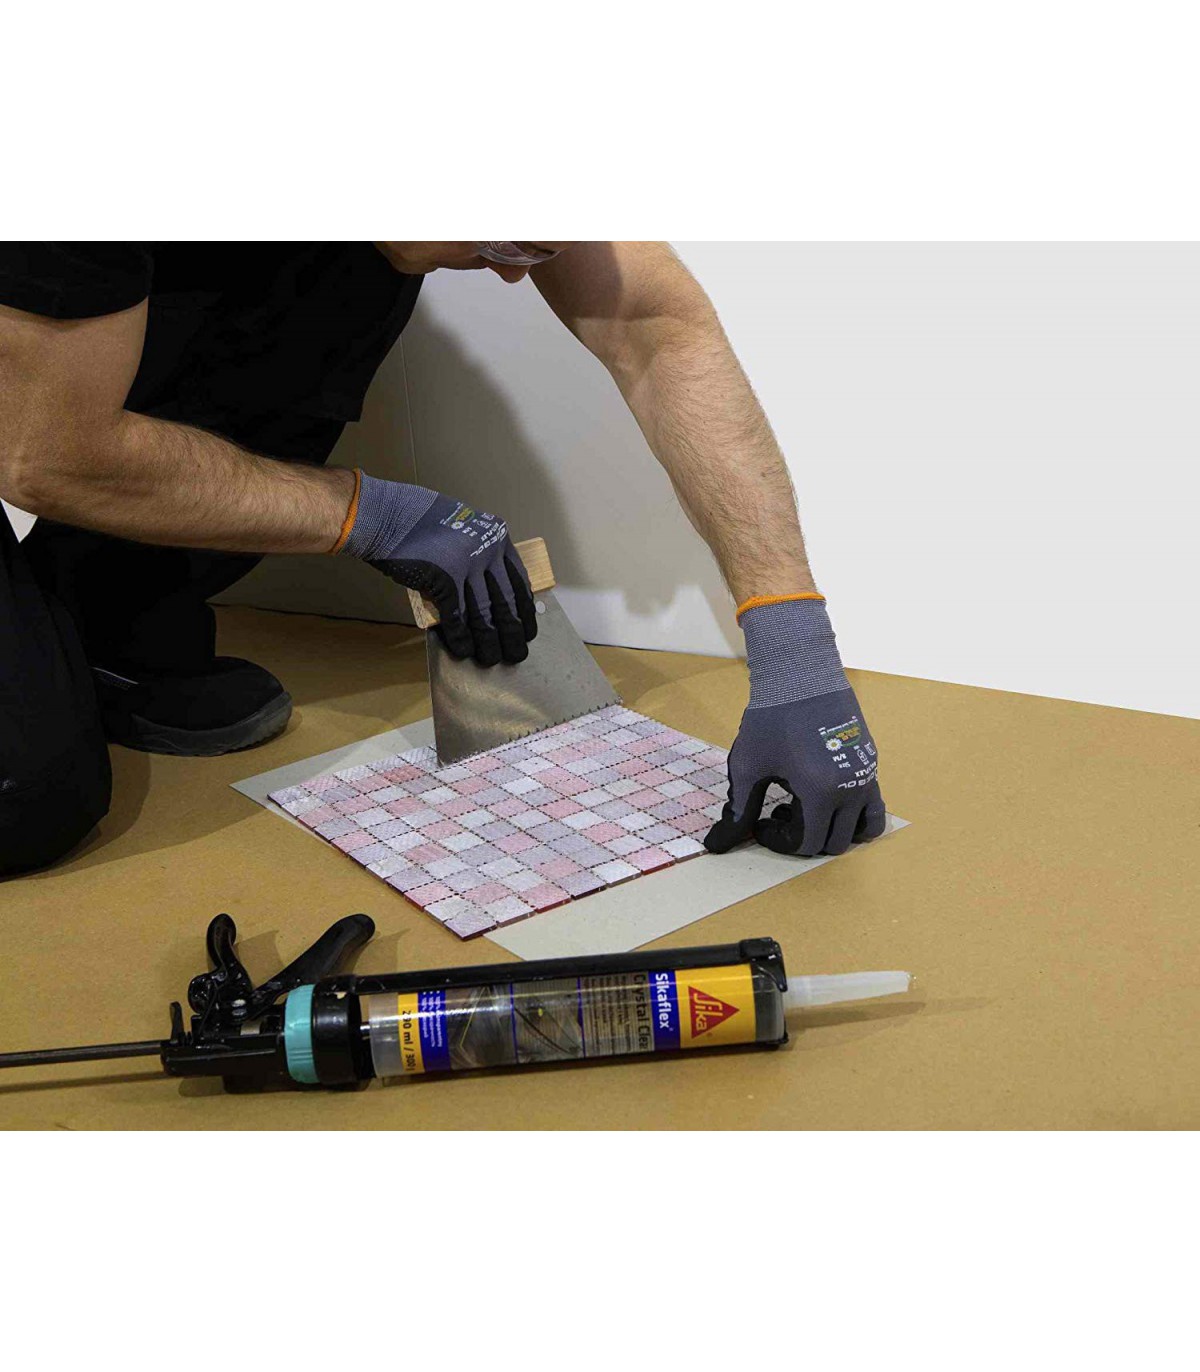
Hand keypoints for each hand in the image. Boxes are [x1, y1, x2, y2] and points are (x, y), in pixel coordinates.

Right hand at [336, 471, 536, 665]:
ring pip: (484, 615)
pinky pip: (457, 617)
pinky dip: (460, 638)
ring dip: (488, 642)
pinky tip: (463, 651)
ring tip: (490, 659)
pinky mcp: (445, 579)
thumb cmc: (421, 524)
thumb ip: (480, 557)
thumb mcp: (464, 532)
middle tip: (516, 655)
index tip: (527, 632)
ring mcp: (467, 565)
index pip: (520, 583)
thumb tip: (488, 596)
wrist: (387, 515)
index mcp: (497, 538)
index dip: (525, 612)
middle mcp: (487, 550)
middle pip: (506, 603)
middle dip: (512, 634)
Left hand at [704, 597, 886, 856]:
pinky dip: (852, 813)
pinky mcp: (871, 760)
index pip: (808, 844)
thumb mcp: (748, 766)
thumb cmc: (771, 718)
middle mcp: (852, 789)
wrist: (801, 674)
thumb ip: (738, 809)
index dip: (780, 842)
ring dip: (835, 831)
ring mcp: (867, 775)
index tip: (762, 822)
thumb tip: (715, 844)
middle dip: (806, 838)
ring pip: (862, 829)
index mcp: (822, 793)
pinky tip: (822, 792)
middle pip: (835, 842)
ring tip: (807, 808)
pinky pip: (873, 803)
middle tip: (780, 813)